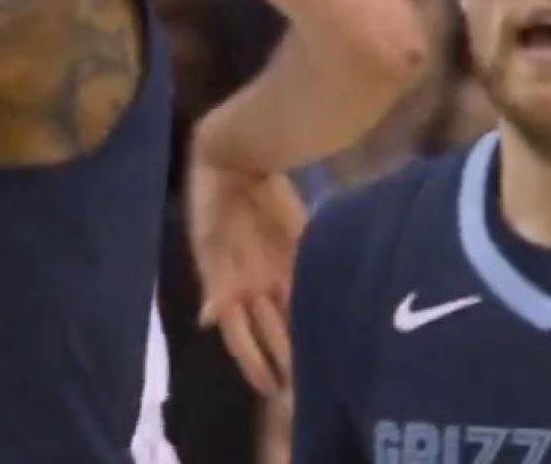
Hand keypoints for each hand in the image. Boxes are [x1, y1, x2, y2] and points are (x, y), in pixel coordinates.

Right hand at [186, 152, 305, 396]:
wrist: (238, 158)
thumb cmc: (213, 202)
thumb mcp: (209, 243)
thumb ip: (213, 282)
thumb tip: (208, 321)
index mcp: (227, 286)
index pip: (240, 335)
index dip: (252, 362)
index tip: (270, 393)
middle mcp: (254, 285)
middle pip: (271, 332)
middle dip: (284, 360)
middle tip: (306, 393)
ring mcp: (279, 269)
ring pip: (295, 314)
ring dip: (307, 338)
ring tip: (329, 367)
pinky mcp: (302, 250)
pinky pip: (312, 283)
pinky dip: (323, 304)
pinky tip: (342, 324)